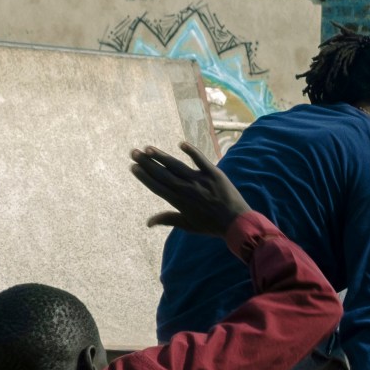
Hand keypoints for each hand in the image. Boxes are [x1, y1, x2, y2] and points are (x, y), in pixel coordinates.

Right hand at [130, 142, 249, 235]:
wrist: (236, 222)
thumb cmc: (211, 225)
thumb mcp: (188, 225)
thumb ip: (167, 219)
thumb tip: (148, 222)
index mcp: (179, 202)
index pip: (157, 186)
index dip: (144, 176)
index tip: (133, 167)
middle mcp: (186, 189)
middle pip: (162, 173)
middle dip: (146, 163)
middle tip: (133, 152)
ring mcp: (200, 180)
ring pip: (176, 165)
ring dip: (161, 156)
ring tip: (148, 148)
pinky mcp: (214, 173)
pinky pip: (201, 160)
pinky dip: (192, 151)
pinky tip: (181, 144)